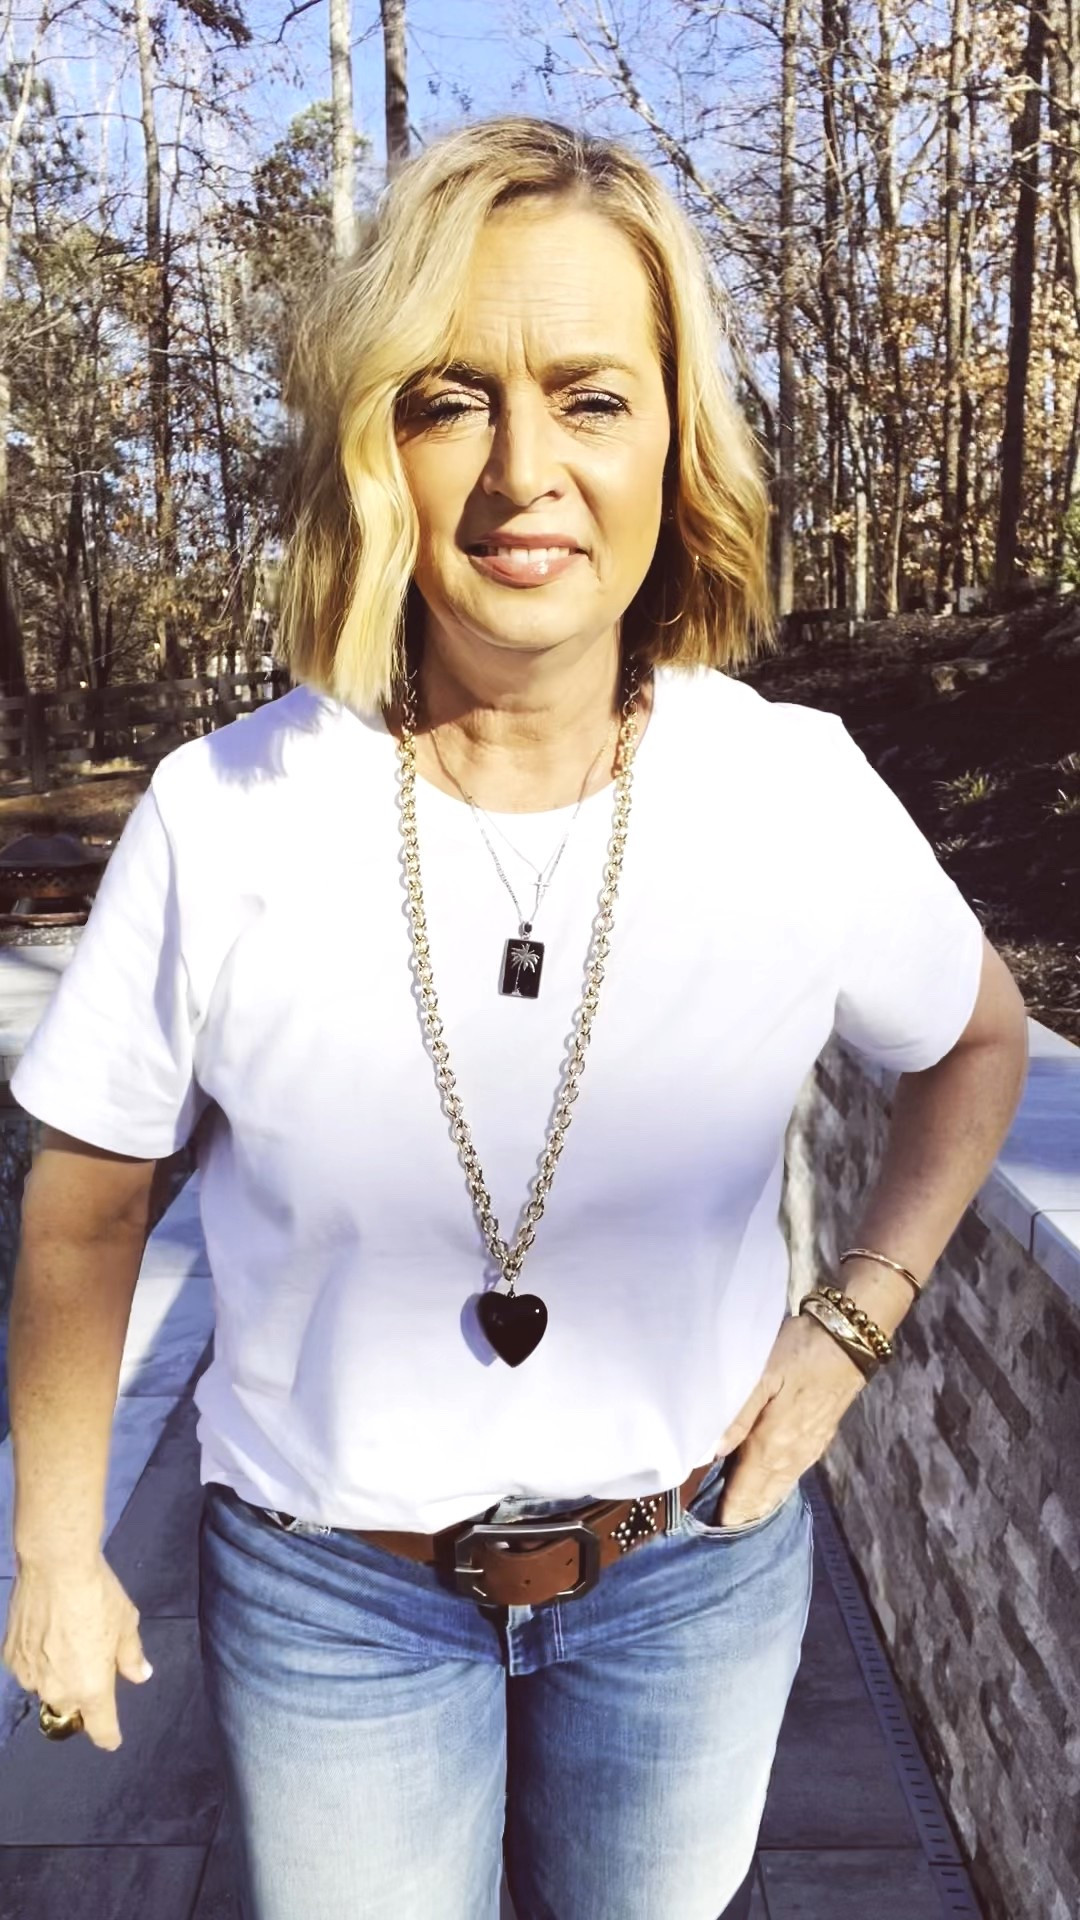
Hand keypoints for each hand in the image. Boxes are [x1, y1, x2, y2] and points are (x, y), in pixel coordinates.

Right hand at [2, 1554, 153, 1751]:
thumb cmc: (98, 1596)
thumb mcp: (126, 1624)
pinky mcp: (11, 1658)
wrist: (55, 1566)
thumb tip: (140, 1675)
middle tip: (89, 1660)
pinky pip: (28, 1669)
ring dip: (57, 1676)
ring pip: (47, 1688)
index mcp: (92, 1689)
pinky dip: (37, 1659)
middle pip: (72, 1708)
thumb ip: (131, 1657)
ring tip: (65, 1639)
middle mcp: (59, 1691)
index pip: (101, 1730)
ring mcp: (30, 1677)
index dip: (109, 1735)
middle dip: (82, 1694)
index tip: (112, 1737)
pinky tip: (45, 1632)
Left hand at [712, 1311, 866, 1526]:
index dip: (727, 1512)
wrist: (848, 1341)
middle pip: (761, 1497)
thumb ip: (737, 1415)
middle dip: (740, 1514)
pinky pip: (791, 1476)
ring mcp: (808, 1450)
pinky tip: (769, 1491)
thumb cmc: (798, 1352)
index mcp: (773, 1445)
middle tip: (716, 1529)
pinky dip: (775, 1490)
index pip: (745, 1492)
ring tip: (738, 1519)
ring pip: (778, 1489)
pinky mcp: (818, 1440)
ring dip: (759, 1505)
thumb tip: (712, 1453)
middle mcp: (791, 1456)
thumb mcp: (761, 1376)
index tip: (705, 1530)